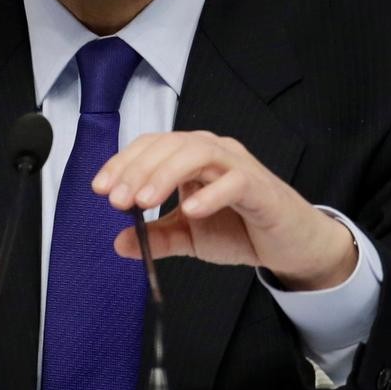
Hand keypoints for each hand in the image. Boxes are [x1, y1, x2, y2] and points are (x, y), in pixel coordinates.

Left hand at [92, 131, 355, 290]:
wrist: (289, 245)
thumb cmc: (240, 228)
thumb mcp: (190, 235)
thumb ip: (157, 236)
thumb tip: (118, 242)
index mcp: (192, 156)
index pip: (152, 145)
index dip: (123, 162)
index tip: (101, 188)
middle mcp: (213, 151)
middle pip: (170, 144)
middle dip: (138, 169)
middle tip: (117, 199)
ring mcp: (237, 165)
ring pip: (198, 153)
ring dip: (166, 174)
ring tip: (144, 201)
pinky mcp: (260, 187)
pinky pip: (234, 181)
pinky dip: (210, 193)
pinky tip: (190, 210)